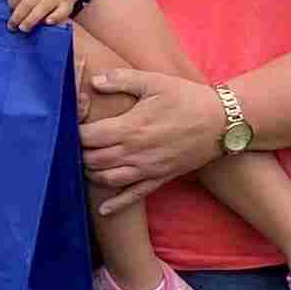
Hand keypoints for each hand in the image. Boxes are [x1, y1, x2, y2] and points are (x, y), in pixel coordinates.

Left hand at [2, 0, 84, 32]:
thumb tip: (12, 12)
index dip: (11, 4)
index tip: (10, 11)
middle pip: (27, 3)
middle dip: (17, 17)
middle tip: (12, 26)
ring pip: (41, 10)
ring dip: (30, 21)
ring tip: (23, 28)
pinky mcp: (67, 5)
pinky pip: (60, 13)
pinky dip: (53, 18)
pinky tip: (46, 23)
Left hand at [79, 65, 222, 215]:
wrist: (222, 122)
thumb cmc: (187, 98)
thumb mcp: (154, 81)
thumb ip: (121, 79)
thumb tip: (93, 80)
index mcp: (130, 127)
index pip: (88, 137)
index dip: (72, 132)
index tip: (68, 124)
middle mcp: (135, 152)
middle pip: (92, 160)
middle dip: (78, 153)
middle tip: (71, 145)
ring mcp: (147, 169)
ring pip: (107, 179)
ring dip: (91, 173)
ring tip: (83, 164)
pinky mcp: (160, 178)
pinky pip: (134, 196)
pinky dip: (116, 204)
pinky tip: (102, 210)